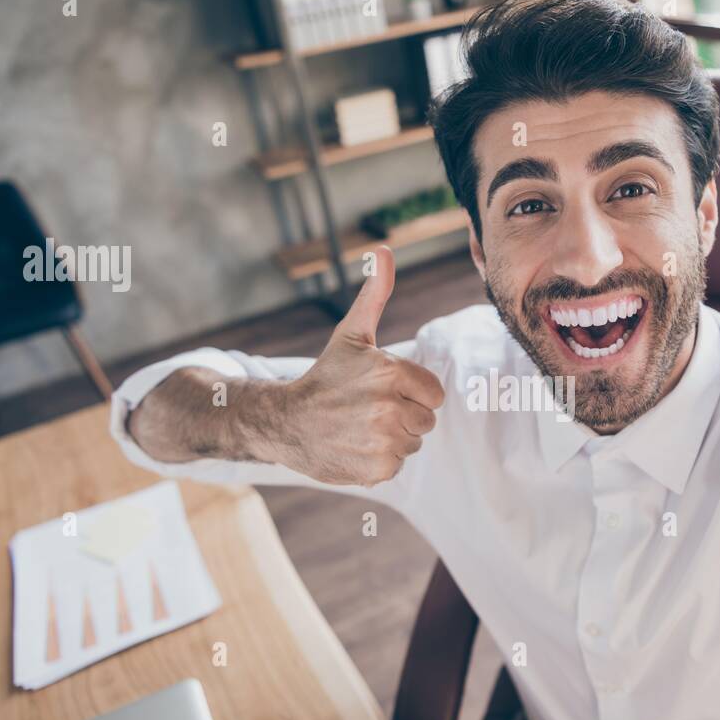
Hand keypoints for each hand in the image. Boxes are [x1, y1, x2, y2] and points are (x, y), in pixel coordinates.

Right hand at [262, 245, 444, 485]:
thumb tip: (383, 250)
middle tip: (368, 409)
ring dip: (394, 438)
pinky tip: (356, 447)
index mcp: (390, 371)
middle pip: (426, 419)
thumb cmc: (326, 376)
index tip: (382, 390)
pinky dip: (381, 460)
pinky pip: (398, 464)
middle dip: (404, 414)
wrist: (286, 422)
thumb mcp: (352, 334)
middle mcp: (389, 407)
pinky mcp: (377, 469)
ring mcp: (383, 440)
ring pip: (414, 442)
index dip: (412, 392)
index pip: (434, 393)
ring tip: (361, 427)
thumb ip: (375, 294)